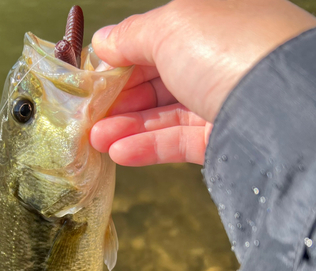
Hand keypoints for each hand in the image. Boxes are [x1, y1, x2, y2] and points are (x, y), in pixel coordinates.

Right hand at [90, 0, 315, 165]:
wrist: (279, 103)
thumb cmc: (227, 47)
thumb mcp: (171, 27)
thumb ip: (131, 35)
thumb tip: (102, 41)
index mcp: (208, 22)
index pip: (152, 43)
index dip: (118, 61)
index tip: (90, 81)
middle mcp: (214, 59)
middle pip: (154, 82)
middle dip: (118, 100)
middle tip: (87, 117)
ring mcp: (219, 100)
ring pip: (162, 115)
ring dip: (125, 127)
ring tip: (94, 139)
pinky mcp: (221, 137)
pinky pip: (177, 141)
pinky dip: (146, 147)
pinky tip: (118, 152)